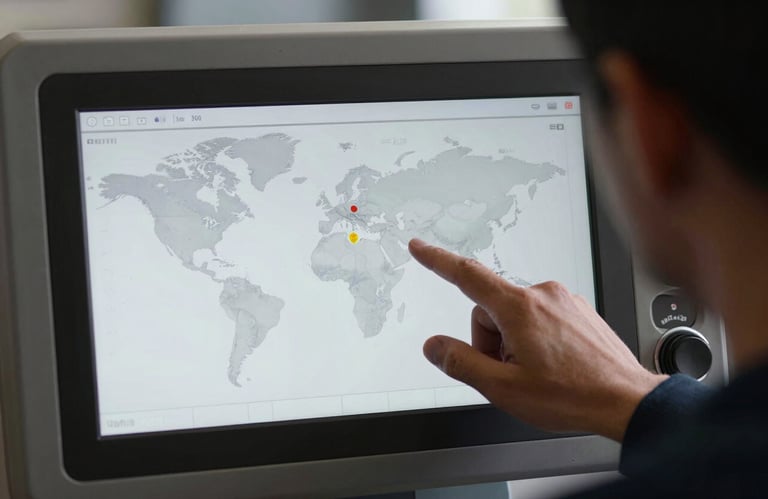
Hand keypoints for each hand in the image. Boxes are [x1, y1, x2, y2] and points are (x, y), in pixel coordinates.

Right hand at [408, 239, 666, 441]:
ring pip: (515, 314)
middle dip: (490, 340)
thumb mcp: (503, 388)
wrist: (627, 400)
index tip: (419, 248)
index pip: (467, 276)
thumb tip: (435, 346)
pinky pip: (540, 316)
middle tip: (509, 373)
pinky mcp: (577, 308)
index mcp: (520, 308)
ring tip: (537, 372)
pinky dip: (536, 338)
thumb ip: (461, 362)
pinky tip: (553, 365)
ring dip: (514, 341)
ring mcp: (563, 299)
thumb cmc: (572, 395)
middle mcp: (542, 294)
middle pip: (490, 309)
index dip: (437, 260)